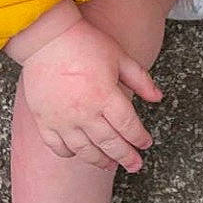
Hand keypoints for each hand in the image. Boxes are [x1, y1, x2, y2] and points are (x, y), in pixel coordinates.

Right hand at [17, 18, 163, 173]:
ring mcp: (62, 119)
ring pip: (85, 150)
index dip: (139, 138)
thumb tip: (158, 98)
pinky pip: (57, 146)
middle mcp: (85, 112)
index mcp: (105, 96)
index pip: (128, 126)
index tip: (145, 143)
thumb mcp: (119, 56)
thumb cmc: (84, 43)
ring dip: (100, 160)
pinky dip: (69, 153)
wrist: (46, 37)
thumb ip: (141, 79)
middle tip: (135, 165)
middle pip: (110, 143)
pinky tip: (78, 153)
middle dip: (126, 156)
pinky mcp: (44, 120)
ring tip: (110, 165)